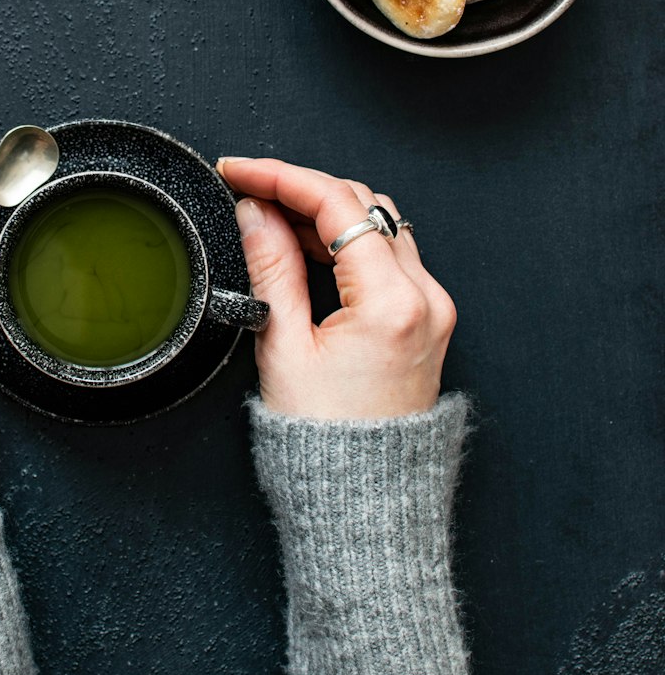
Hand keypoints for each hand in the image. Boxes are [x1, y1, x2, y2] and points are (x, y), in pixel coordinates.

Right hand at [217, 158, 455, 420]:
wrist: (363, 501)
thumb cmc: (326, 444)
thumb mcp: (283, 348)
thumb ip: (271, 268)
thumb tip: (257, 212)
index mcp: (392, 303)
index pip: (337, 205)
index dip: (281, 177)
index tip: (241, 172)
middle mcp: (425, 299)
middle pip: (364, 205)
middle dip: (304, 189)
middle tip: (250, 192)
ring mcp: (432, 309)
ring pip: (381, 225)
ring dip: (326, 213)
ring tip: (272, 219)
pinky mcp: (427, 320)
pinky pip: (390, 257)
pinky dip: (348, 242)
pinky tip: (307, 246)